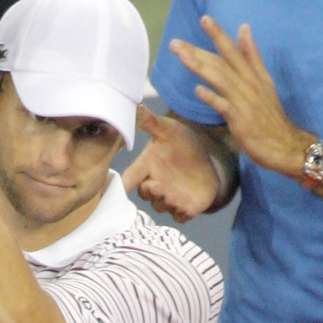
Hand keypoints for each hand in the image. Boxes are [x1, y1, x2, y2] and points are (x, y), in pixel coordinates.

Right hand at [121, 106, 223, 221]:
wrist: (207, 160)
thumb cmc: (182, 143)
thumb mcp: (169, 130)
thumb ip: (152, 122)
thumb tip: (137, 106)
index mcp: (147, 166)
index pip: (129, 178)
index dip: (120, 186)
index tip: (114, 191)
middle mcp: (155, 184)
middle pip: (145, 194)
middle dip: (150, 192)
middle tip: (157, 187)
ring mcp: (170, 197)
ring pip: (162, 206)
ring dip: (166, 203)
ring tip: (173, 197)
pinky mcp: (186, 207)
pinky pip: (180, 216)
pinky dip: (182, 214)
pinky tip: (187, 209)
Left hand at [172, 16, 308, 177]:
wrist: (285, 145)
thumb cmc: (269, 115)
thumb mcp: (264, 80)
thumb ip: (252, 55)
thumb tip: (244, 28)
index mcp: (252, 75)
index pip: (233, 50)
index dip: (219, 34)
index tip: (204, 19)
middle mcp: (248, 84)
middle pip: (221, 63)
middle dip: (198, 51)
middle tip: (175, 42)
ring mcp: (244, 101)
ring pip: (220, 79)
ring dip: (200, 67)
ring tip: (181, 56)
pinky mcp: (241, 119)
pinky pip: (225, 106)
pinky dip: (212, 97)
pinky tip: (198, 90)